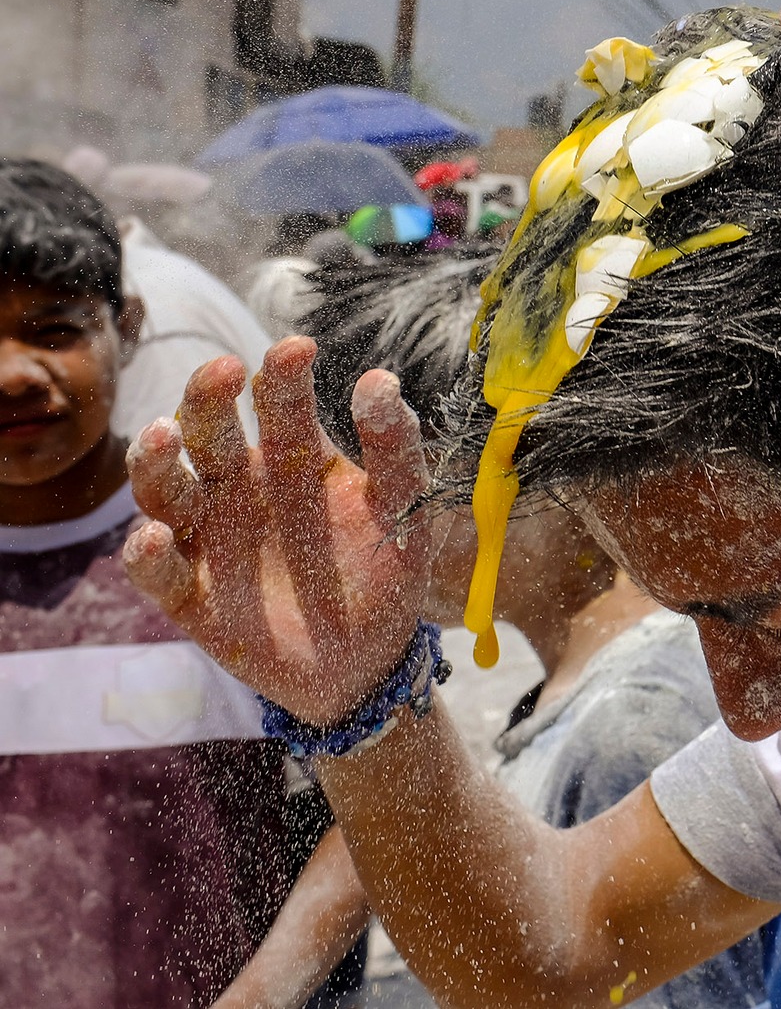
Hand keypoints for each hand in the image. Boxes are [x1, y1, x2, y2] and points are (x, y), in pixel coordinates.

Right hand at [122, 339, 445, 724]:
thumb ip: (395, 448)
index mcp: (295, 456)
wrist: (371, 661)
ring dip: (156, 460)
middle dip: (207, 397)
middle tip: (222, 371)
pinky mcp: (192, 595)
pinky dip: (147, 555)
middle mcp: (242, 486)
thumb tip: (379, 378)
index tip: (298, 348)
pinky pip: (157, 572)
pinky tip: (154, 538)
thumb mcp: (405, 510)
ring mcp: (212, 537)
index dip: (283, 372)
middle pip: (209, 430)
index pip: (279, 400)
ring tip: (164, 436)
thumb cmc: (387, 570)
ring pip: (165, 489)